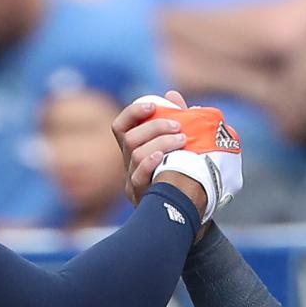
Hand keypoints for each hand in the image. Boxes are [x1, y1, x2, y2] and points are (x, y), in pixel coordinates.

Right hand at [116, 89, 187, 205]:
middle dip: (155, 127)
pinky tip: (163, 157)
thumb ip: (175, 121)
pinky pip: (137, 177)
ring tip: (182, 140)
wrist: (185, 210)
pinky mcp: (139, 196)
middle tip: (178, 126)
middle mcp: (128, 163)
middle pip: (130, 138)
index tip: (153, 106)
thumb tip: (172, 96)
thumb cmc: (181, 174)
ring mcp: (131, 180)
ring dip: (160, 142)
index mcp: (134, 149)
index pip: (121, 126)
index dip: (133, 112)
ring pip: (136, 154)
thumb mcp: (178, 145)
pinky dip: (149, 163)